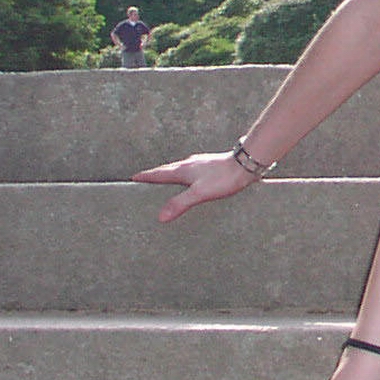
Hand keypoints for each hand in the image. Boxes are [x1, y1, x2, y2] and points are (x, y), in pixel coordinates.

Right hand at [132, 150, 257, 223]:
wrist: (245, 165)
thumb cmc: (224, 178)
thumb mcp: (199, 194)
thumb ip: (180, 204)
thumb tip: (161, 216)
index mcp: (183, 170)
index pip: (158, 173)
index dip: (146, 176)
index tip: (134, 177)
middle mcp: (189, 164)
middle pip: (167, 169)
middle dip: (155, 175)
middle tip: (146, 179)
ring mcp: (200, 163)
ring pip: (179, 168)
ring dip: (170, 174)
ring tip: (165, 180)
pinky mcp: (210, 165)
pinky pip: (191, 170)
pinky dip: (184, 175)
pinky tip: (192, 180)